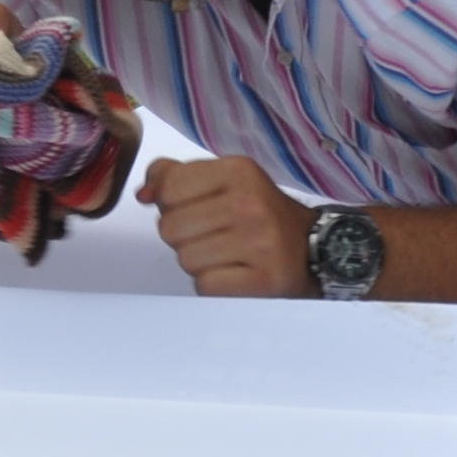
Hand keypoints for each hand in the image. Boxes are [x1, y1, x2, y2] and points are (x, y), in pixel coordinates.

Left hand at [144, 154, 315, 298]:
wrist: (313, 249)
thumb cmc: (259, 213)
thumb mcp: (225, 181)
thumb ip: (176, 178)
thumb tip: (143, 194)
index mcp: (239, 171)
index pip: (169, 188)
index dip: (172, 204)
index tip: (196, 209)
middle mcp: (249, 203)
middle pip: (170, 228)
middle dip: (184, 236)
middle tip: (214, 236)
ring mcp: (259, 243)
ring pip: (185, 259)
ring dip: (199, 262)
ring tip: (227, 255)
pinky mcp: (264, 280)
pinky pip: (205, 286)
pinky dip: (214, 284)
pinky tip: (235, 274)